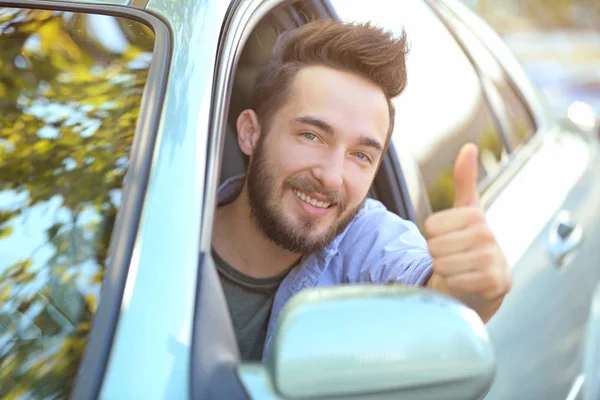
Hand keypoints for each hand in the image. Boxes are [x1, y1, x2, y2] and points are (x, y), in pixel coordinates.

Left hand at [424, 143, 511, 322]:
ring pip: (442, 264)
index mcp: (475, 216)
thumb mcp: (466, 212)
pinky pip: (454, 281)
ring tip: (458, 268)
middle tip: (452, 257)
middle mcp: (488, 235)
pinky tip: (465, 282)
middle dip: (437, 255)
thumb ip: (465, 181)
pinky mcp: (494, 283)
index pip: (430, 226)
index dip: (432, 236)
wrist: (484, 285)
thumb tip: (469, 146)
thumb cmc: (469, 244)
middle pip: (434, 245)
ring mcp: (493, 260)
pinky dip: (453, 284)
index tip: (448, 239)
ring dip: (444, 270)